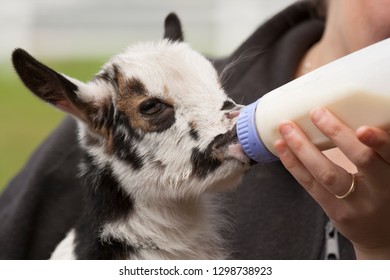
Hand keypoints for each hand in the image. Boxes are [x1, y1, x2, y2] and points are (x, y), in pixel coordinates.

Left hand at [274, 107, 389, 258]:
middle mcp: (380, 191)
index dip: (379, 142)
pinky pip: (310, 185)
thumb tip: (360, 114)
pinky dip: (294, 164)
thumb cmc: (385, 192)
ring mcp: (355, 204)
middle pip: (361, 160)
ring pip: (327, 174)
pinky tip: (282, 147)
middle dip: (337, 134)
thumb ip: (378, 151)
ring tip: (287, 128)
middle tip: (317, 113)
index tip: (363, 129)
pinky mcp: (335, 211)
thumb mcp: (389, 171)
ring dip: (303, 147)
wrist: (382, 235)